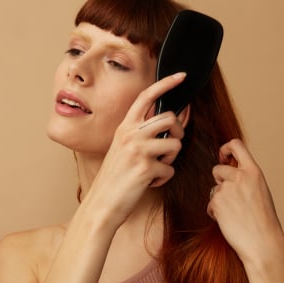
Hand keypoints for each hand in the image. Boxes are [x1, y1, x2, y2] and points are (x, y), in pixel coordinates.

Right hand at [82, 73, 186, 227]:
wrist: (101, 204)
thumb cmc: (113, 178)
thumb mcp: (121, 149)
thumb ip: (139, 134)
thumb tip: (169, 124)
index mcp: (124, 128)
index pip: (146, 97)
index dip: (165, 83)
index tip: (181, 76)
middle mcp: (130, 135)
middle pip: (170, 118)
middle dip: (178, 133)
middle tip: (170, 145)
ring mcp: (138, 150)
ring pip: (175, 144)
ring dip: (170, 160)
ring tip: (155, 168)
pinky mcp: (146, 168)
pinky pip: (170, 170)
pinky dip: (163, 180)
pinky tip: (149, 183)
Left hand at [207, 139, 283, 266]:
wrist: (263, 243)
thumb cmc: (263, 221)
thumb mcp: (260, 190)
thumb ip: (246, 178)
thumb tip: (229, 171)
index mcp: (254, 172)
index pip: (236, 145)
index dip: (225, 149)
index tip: (223, 157)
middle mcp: (240, 176)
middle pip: (217, 169)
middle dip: (219, 182)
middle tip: (232, 198)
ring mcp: (227, 188)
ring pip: (214, 189)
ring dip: (219, 200)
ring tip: (235, 213)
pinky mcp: (216, 202)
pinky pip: (210, 204)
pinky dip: (216, 213)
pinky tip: (229, 221)